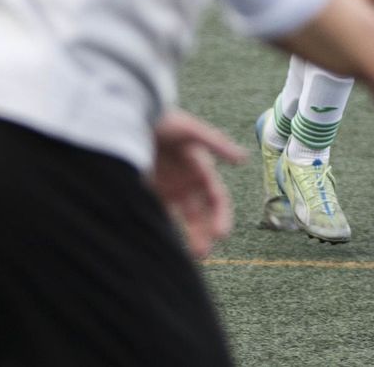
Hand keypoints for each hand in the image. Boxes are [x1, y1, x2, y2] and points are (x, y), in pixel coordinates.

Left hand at [150, 110, 246, 257]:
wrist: (129, 117)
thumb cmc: (163, 120)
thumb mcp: (189, 130)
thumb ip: (216, 143)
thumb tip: (244, 158)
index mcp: (201, 169)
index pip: (216, 199)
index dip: (222, 216)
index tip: (222, 234)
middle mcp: (187, 182)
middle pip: (201, 214)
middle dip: (205, 233)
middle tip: (203, 253)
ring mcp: (168, 189)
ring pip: (183, 219)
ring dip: (189, 237)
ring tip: (192, 256)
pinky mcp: (148, 192)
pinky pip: (160, 216)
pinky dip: (165, 230)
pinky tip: (164, 244)